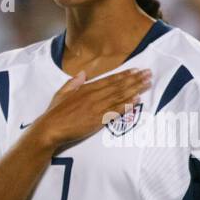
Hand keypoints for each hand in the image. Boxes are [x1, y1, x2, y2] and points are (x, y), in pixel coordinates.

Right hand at [27, 68, 151, 154]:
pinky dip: (127, 104)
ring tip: (147, 83)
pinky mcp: (98, 120)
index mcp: (85, 88)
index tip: (135, 70)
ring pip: (120, 96)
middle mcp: (94, 96)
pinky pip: (116, 110)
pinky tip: (137, 99)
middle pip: (118, 86)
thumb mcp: (62, 93)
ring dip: (135, 89)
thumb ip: (74, 82)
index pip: (109, 79)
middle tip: (149, 73)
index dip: (124, 75)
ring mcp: (97, 107)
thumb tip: (83, 73)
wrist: (51, 129)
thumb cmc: (54, 113)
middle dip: (135, 79)